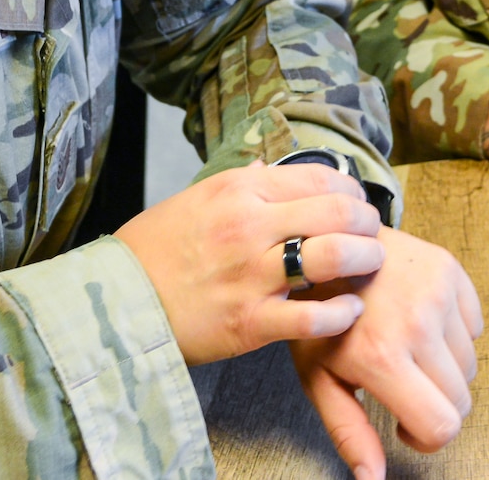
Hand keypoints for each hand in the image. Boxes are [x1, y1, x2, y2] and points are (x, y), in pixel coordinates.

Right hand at [116, 161, 383, 364]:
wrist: (115, 301)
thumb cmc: (156, 249)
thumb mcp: (195, 198)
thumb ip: (240, 182)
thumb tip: (269, 167)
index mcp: (239, 190)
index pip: (319, 177)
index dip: (351, 189)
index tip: (356, 202)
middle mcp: (249, 226)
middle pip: (337, 212)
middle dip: (367, 221)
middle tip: (372, 232)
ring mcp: (251, 275)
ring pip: (333, 256)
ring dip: (364, 259)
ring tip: (369, 264)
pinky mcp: (250, 322)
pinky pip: (313, 317)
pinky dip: (341, 312)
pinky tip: (349, 308)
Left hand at [290, 228, 483, 479]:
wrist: (324, 245)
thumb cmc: (317, 315)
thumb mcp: (319, 378)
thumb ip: (349, 432)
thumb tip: (371, 479)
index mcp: (382, 357)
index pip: (442, 425)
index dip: (426, 437)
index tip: (405, 424)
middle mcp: (417, 323)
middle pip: (461, 400)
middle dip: (436, 405)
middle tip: (404, 386)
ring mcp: (438, 292)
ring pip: (470, 365)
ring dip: (445, 368)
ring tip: (408, 348)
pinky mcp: (450, 270)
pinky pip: (475, 327)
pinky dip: (454, 334)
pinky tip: (420, 320)